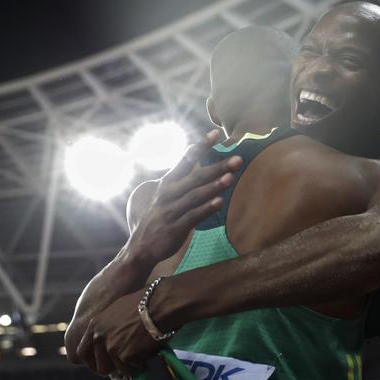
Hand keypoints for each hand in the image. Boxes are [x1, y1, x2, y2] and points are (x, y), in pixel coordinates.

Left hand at [76, 289, 159, 375]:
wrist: (159, 304)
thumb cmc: (144, 303)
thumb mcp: (116, 310)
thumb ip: (107, 326)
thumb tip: (109, 339)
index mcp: (95, 326)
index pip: (82, 352)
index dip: (92, 361)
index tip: (102, 363)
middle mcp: (99, 338)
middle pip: (99, 367)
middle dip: (112, 368)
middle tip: (125, 364)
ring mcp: (112, 348)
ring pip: (118, 370)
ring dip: (128, 366)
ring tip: (140, 354)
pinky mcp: (125, 356)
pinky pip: (132, 368)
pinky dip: (141, 363)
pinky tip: (148, 351)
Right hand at [129, 129, 241, 266]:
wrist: (141, 246)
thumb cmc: (160, 217)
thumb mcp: (167, 195)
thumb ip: (182, 180)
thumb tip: (197, 161)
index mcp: (168, 183)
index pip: (186, 160)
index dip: (201, 146)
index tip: (215, 133)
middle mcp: (169, 194)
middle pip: (196, 176)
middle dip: (217, 167)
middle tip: (237, 158)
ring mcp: (172, 210)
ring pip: (196, 195)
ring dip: (214, 186)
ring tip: (231, 177)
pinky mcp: (176, 227)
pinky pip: (193, 216)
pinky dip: (206, 209)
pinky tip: (220, 203)